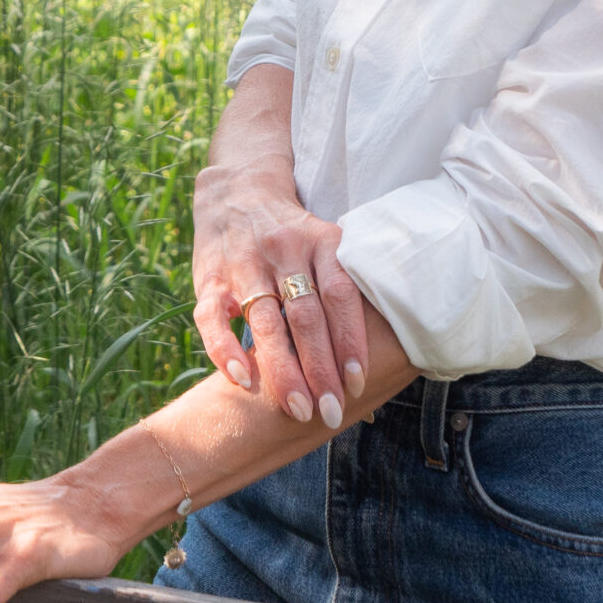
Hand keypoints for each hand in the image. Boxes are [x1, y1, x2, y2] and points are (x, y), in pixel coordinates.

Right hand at [192, 70, 368, 429]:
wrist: (236, 190)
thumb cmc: (295, 235)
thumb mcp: (327, 242)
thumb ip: (347, 284)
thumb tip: (393, 346)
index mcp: (321, 241)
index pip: (340, 295)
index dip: (350, 340)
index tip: (357, 383)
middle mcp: (283, 251)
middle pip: (305, 315)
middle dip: (320, 368)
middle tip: (330, 411)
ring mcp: (244, 264)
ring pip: (265, 321)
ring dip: (282, 370)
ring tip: (299, 409)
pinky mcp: (209, 278)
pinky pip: (212, 318)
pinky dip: (226, 351)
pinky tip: (243, 381)